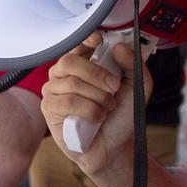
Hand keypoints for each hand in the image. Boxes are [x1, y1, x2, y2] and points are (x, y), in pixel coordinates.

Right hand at [41, 33, 137, 178]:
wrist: (114, 147)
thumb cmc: (120, 116)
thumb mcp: (137, 88)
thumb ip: (133, 65)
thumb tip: (120, 47)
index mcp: (84, 64)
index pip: (77, 43)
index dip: (85, 39)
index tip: (99, 41)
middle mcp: (65, 74)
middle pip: (70, 61)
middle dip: (97, 74)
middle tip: (114, 87)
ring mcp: (54, 90)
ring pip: (72, 83)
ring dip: (97, 97)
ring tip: (107, 108)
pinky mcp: (50, 109)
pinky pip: (67, 101)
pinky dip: (89, 110)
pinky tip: (96, 118)